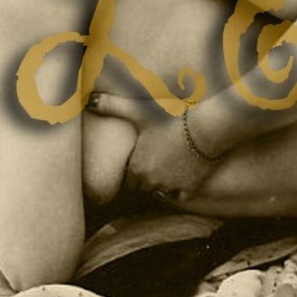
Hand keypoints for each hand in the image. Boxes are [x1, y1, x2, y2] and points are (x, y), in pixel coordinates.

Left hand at [89, 93, 218, 200]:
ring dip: (159, 184)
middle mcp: (151, 181)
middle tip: (149, 165)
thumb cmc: (171, 116)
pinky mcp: (190, 188)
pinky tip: (179, 178)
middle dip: (143, 179)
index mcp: (136, 168)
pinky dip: (177, 190)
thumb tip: (89, 98)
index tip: (136, 162)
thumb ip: (111, 105)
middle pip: (142, 188)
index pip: (127, 181)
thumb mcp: (138, 110)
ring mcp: (171, 186)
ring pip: (160, 192)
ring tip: (163, 170)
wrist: (206, 127)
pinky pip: (179, 197)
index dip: (130, 172)